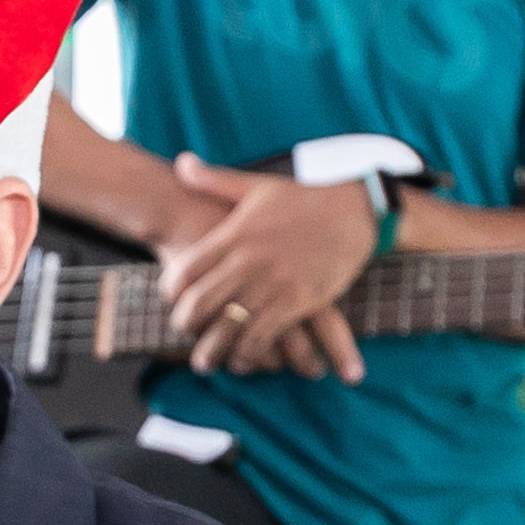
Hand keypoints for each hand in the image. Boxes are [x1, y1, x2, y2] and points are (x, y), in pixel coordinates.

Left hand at [157, 155, 372, 381]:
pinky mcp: (297, 302)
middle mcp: (247, 261)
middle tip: (184, 335)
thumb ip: (215, 180)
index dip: (169, 293)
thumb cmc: (304, 199)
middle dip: (184, 327)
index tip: (172, 301)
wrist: (356, 211)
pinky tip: (242, 361)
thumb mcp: (257, 186)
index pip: (183, 271)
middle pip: (197, 305)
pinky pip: (261, 338)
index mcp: (233, 235)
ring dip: (211, 351)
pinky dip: (247, 356)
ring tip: (205, 362)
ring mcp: (272, 284)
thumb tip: (181, 163)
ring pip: (227, 329)